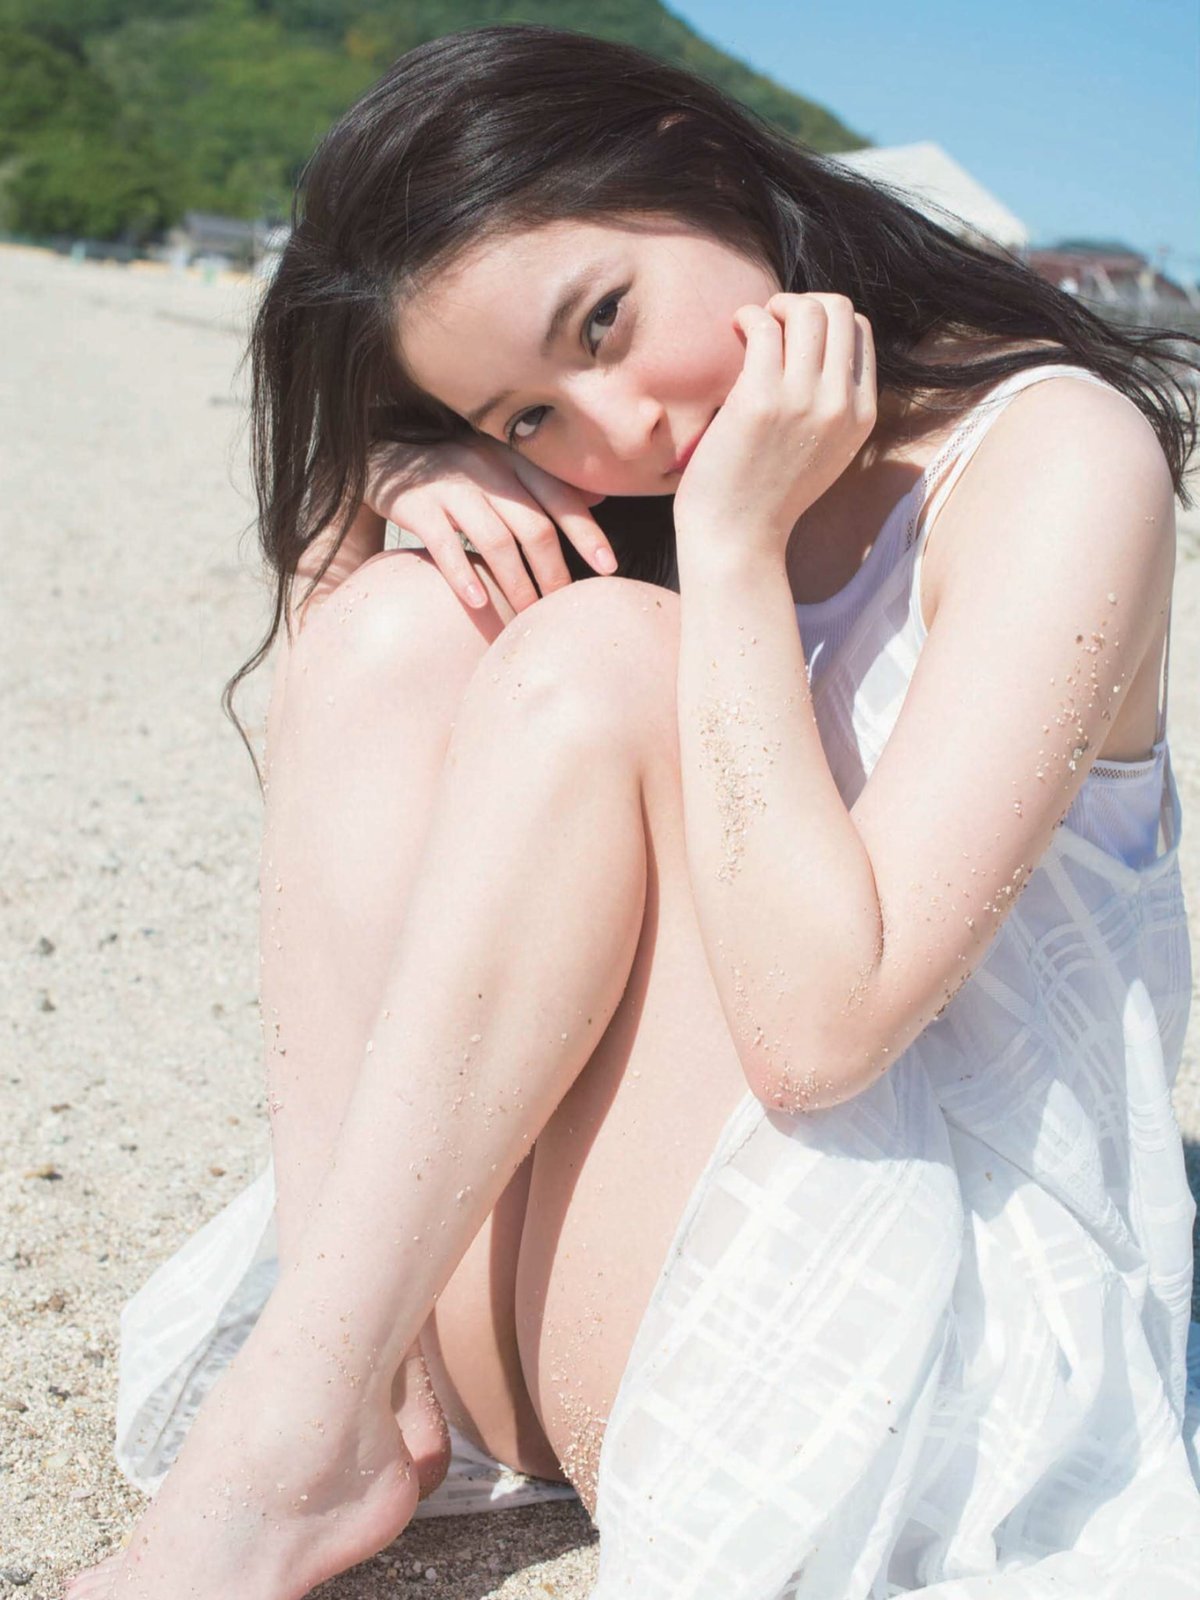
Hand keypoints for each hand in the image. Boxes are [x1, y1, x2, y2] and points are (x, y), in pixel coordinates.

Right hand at [363, 435, 612, 612]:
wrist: (380, 453)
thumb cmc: (452, 469)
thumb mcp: (500, 464)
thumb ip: (545, 482)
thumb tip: (601, 498)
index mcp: (513, 460)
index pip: (560, 498)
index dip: (587, 533)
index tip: (608, 568)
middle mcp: (488, 468)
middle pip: (534, 526)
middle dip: (553, 573)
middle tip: (561, 609)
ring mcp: (452, 485)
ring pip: (496, 540)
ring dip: (516, 584)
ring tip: (526, 616)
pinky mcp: (416, 504)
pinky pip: (444, 543)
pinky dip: (462, 574)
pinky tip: (477, 602)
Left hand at [672, 293, 876, 563]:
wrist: (738, 539)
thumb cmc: (767, 495)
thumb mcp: (823, 450)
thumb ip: (830, 405)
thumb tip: (816, 349)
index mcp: (861, 415)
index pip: (859, 332)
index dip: (823, 321)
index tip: (790, 338)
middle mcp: (840, 404)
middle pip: (839, 311)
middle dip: (802, 304)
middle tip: (770, 326)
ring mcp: (803, 401)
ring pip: (807, 311)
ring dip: (775, 306)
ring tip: (751, 328)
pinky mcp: (761, 400)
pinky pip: (764, 327)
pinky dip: (747, 317)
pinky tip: (734, 332)